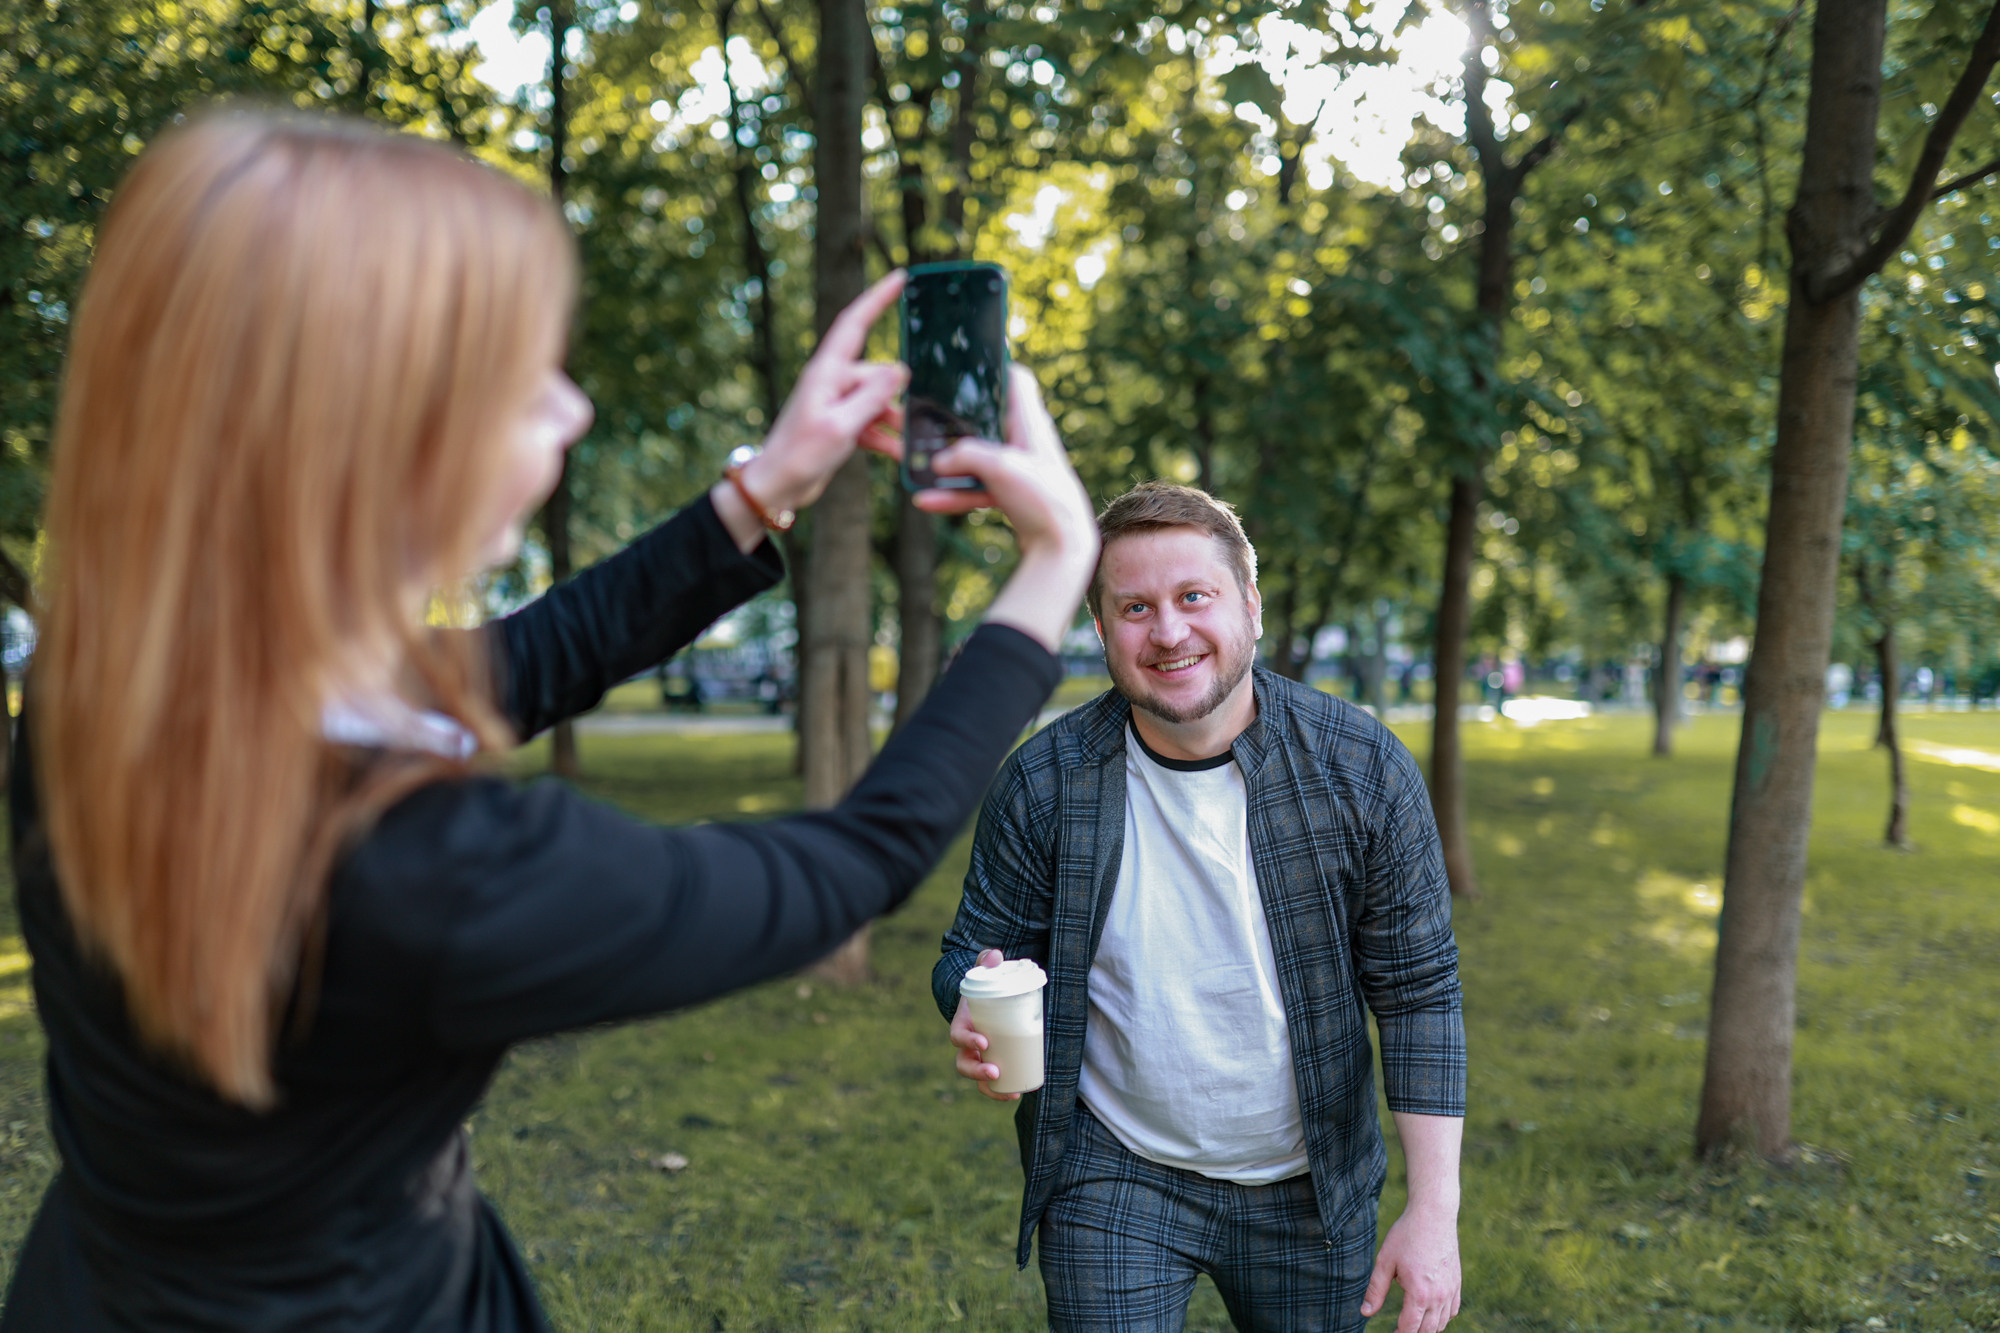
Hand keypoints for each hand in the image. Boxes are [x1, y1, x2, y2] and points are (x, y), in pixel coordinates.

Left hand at [736, 270, 909, 515]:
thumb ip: (872, 397)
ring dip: (892, 420)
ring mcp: (835, 403)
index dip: (877, 298)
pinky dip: (883, 436)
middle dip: (894, 394)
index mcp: (826, 372)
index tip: (900, 277)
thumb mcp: (841, 426)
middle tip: (908, 420)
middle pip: (875, 373)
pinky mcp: (839, 423)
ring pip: (877, 400)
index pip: (854, 323)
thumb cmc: (798, 455)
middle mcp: (831, 382)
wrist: (776, 487)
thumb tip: (898, 370)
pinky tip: (896, 453)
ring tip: (904, 444)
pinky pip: (870, 421)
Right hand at [919, 366, 1098, 650]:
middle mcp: (1026, 443)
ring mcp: (1019, 470)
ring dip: (949, 462)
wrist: (1063, 548)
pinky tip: (925, 501)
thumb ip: (964, 456)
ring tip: (919, 462)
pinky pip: (977, 489)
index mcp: (1030, 423)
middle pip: (988, 419)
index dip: (995, 368)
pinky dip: (954, 494)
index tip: (968, 365)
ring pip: (977, 457)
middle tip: (927, 414)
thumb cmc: (1043, 499)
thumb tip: (937, 463)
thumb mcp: (999, 467)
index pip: (1018, 381)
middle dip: (957, 419)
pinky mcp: (1013, 496)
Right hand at [948, 949, 1020, 1101]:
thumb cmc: (985, 987)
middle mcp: (967, 1045)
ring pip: (977, 1079)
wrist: (987, 1001)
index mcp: (962, 1024)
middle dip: (977, 1071)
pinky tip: (1016, 1093)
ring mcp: (978, 1058)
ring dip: (990, 1088)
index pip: (958, 1036)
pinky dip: (1001, 1091)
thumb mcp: (984, 973)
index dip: (967, 1041)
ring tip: (1010, 1091)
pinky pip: (991, 1084)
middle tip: (995, 1071)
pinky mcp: (992, 1064)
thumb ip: (987, 961)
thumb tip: (995, 955)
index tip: (984, 1043)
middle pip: (964, 1064)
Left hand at [1359, 1199, 1461, 1332]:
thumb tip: (1365, 1312)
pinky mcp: (1457, 1283)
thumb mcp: (1385, 1261)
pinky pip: (1452, 1310)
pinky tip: (1430, 1312)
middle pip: (1427, 1330)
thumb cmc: (1406, 1235)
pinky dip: (1442, 1317)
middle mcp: (1439, 1296)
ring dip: (1427, 1328)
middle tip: (1400, 1330)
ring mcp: (1451, 1290)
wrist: (1433, 1215)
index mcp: (1419, 1293)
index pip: (1409, 1328)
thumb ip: (1375, 1290)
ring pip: (1441, 1323)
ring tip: (1413, 1323)